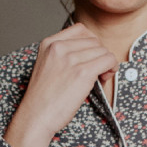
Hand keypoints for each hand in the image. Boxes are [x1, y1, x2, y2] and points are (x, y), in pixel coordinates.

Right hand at [3, 23, 117, 146]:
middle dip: (99, 54)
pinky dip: (111, 68)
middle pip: (94, 40)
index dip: (91, 43)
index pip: (80, 30)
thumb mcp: (47, 66)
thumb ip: (63, 55)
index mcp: (49, 43)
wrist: (35, 117)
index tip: (90, 58)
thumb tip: (91, 52)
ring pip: (103, 50)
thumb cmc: (43, 99)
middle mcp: (59, 47)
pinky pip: (108, 60)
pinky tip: (104, 78)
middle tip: (96, 72)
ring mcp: (70, 59)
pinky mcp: (82, 72)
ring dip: (106, 63)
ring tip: (99, 77)